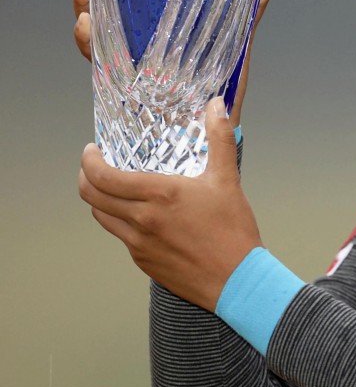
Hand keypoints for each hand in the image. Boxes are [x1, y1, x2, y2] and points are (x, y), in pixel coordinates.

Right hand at [72, 0, 279, 123]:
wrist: (212, 139)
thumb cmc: (223, 90)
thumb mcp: (236, 42)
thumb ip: (251, 8)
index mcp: (164, 26)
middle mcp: (141, 41)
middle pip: (107, 3)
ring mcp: (129, 63)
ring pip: (98, 28)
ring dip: (85, 4)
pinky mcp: (122, 88)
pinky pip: (99, 62)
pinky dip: (88, 43)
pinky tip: (86, 27)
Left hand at [78, 96, 261, 311]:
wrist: (237, 280)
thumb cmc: (234, 231)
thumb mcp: (228, 180)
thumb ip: (220, 138)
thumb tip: (216, 106)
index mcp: (159, 195)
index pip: (102, 176)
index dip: (89, 160)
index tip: (92, 151)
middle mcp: (142, 219)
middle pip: (90, 196)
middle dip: (86, 177)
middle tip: (95, 166)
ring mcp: (139, 243)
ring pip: (101, 217)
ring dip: (99, 200)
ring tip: (113, 189)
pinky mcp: (143, 260)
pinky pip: (120, 236)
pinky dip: (120, 220)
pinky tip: (140, 215)